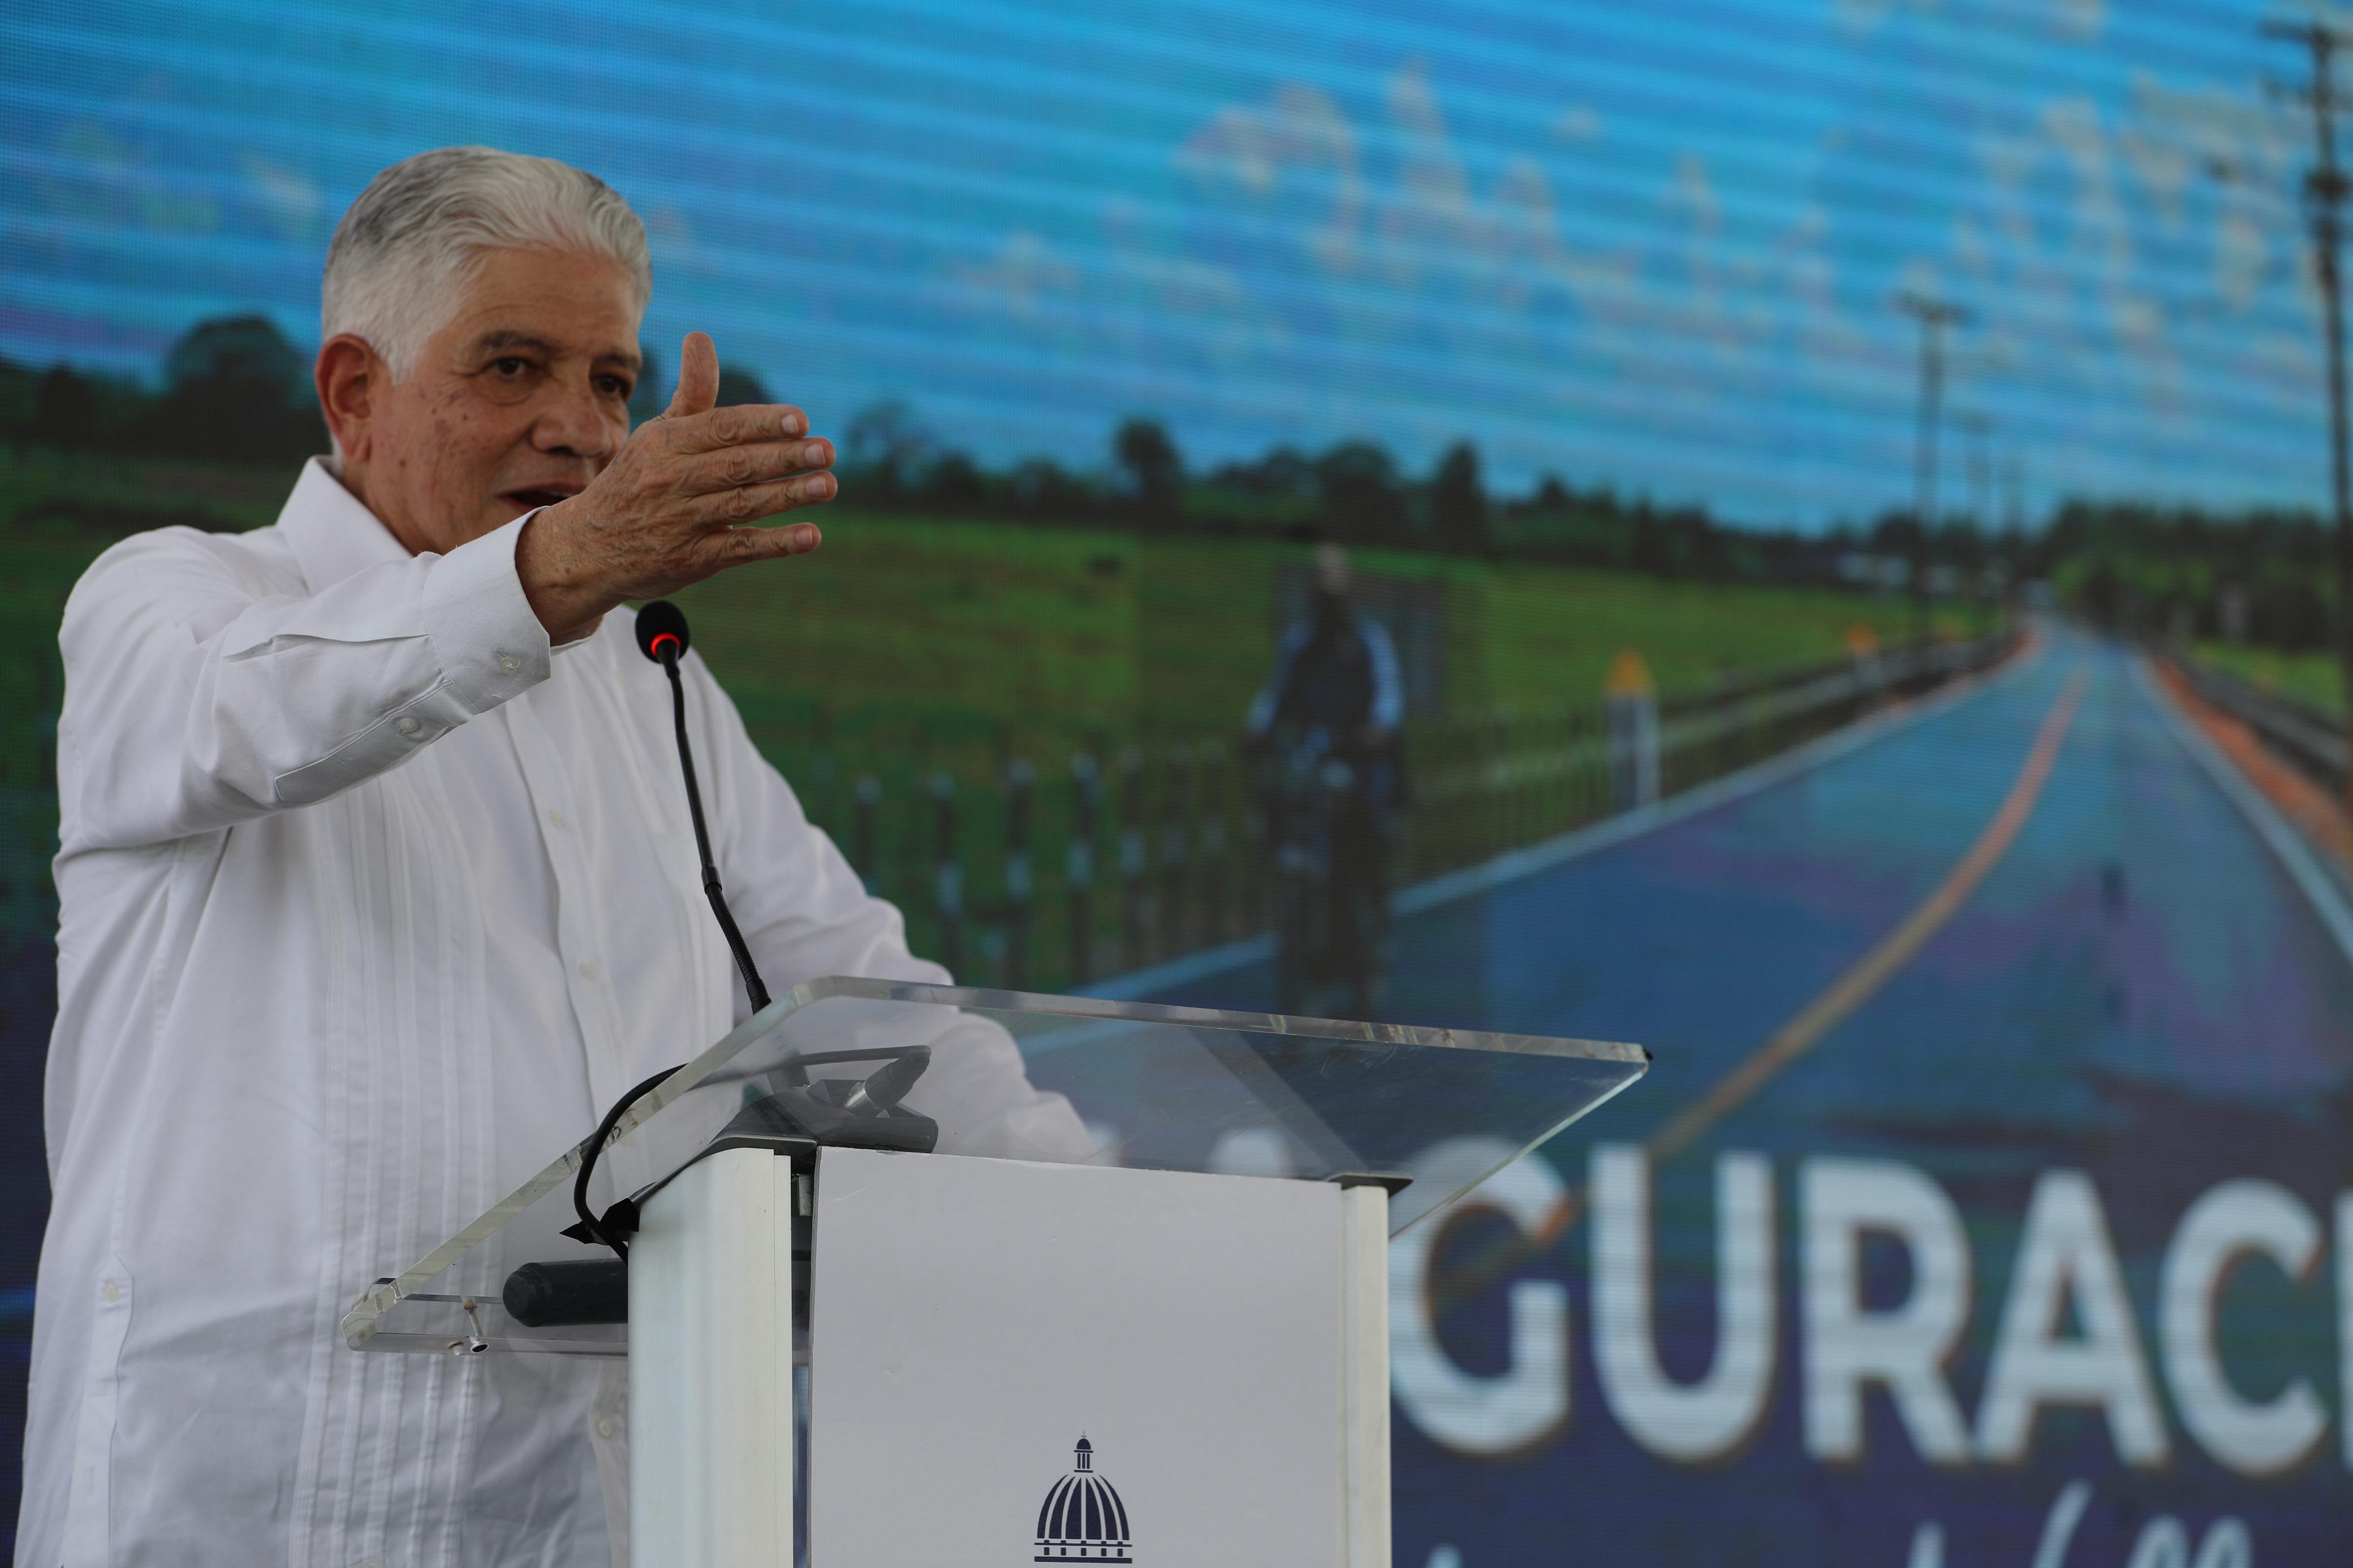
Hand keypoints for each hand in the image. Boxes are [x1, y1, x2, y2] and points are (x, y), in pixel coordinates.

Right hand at [516, 332, 834, 640]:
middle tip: (827, 450)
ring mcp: (681, 521)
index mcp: (666, 443)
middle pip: (737, 465)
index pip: (721, 427)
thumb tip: (701, 336)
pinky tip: (811, 536)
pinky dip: (777, 543)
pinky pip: (740, 548)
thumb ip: (691, 392)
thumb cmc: (638, 479)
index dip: (762, 423)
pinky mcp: (692, 559)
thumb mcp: (658, 434)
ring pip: (743, 504)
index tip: (801, 420)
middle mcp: (671, 480)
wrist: (590, 547)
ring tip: (828, 485)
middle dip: (785, 457)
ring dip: (789, 494)